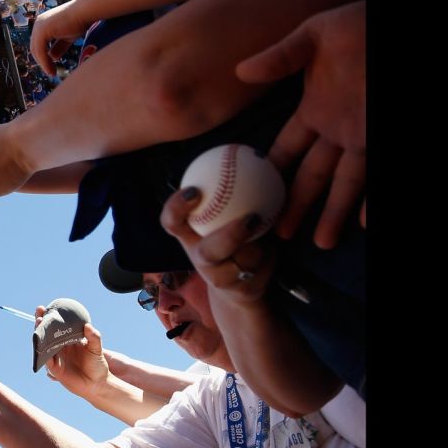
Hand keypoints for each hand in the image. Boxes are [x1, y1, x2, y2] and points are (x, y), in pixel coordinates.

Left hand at [29, 0, 89, 75]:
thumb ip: (58, 46)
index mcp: (42, 24)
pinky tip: (52, 69)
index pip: (39, 44)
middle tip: (51, 73)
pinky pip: (40, 51)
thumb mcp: (67, 37)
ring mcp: (38, 26)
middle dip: (43, 62)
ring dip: (44, 64)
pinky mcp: (42, 31)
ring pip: (37, 51)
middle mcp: (38, 24)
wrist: (85, 12)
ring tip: (52, 73)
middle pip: (35, 48)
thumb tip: (53, 58)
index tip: (52, 68)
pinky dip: (44, 62)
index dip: (44, 57)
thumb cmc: (79, 22)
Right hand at [36, 307, 106, 397]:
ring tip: (39, 323)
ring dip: (39, 335)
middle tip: (40, 313)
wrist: (97, 384)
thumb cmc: (97, 365)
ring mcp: (56, 357)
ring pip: (44, 344)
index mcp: (68, 340)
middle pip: (47, 333)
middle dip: (41, 322)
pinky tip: (40, 344)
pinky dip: (42, 352)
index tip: (46, 308)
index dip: (51, 317)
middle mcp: (60, 347)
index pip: (57, 327)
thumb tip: (88, 325)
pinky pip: (46, 360)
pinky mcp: (55, 369)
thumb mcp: (97, 349)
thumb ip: (94, 337)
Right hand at [159, 187, 274, 304]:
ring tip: (269, 233)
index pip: (172, 221)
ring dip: (256, 249)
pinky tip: (274, 245)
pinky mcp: (239, 290)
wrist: (241, 284)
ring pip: (238, 265)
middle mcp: (199, 257)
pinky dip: (267, 258)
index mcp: (191, 236)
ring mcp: (218, 278)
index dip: (176, 208)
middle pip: (205, 252)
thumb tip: (251, 156)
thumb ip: (232, 194)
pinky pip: (256, 272)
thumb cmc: (236, 239)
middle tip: (250, 218)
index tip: (194, 190)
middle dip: (227, 238)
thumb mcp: (230, 215)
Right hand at [236, 0, 365, 248]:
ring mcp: (366, 136)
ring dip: (334, 213)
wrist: (401, 24)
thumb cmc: (364, 24)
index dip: (269, 171)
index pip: (286, 147)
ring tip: (321, 243)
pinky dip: (372, 201)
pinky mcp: (387, 138)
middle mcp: (339, 130)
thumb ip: (281, 56)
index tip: (248, 195)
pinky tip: (365, 223)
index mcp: (316, 108)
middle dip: (295, 204)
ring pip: (348, 184)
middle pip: (314, 176)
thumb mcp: (317, 34)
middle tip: (278, 234)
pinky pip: (378, 176)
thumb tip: (240, 72)